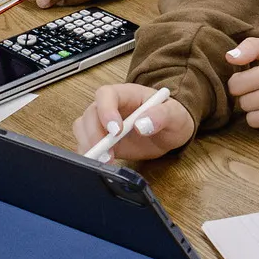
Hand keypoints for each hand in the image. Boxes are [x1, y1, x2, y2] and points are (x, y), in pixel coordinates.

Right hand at [72, 81, 194, 160]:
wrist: (170, 133)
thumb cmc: (172, 117)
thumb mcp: (175, 115)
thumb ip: (162, 116)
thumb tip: (142, 124)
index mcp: (127, 94)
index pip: (106, 94)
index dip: (106, 110)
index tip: (115, 130)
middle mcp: (111, 106)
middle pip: (91, 113)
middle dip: (94, 134)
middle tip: (108, 154)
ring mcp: (104, 123)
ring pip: (83, 128)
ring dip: (89, 145)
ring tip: (105, 161)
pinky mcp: (102, 140)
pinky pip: (86, 144)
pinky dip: (89, 154)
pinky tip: (101, 164)